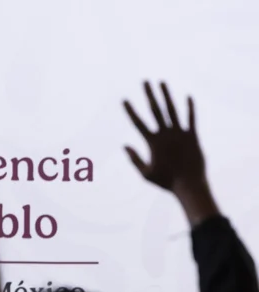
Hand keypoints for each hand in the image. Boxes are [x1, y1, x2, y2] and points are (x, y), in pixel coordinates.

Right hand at [124, 82, 215, 223]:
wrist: (189, 184)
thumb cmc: (166, 181)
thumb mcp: (145, 173)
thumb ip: (134, 159)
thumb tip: (124, 146)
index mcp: (153, 143)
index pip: (138, 123)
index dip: (131, 111)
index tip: (124, 100)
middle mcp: (166, 134)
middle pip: (156, 110)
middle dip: (150, 95)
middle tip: (145, 81)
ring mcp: (180, 133)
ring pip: (172, 110)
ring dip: (167, 95)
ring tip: (162, 82)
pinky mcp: (192, 136)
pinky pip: (191, 118)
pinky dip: (190, 107)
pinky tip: (188, 96)